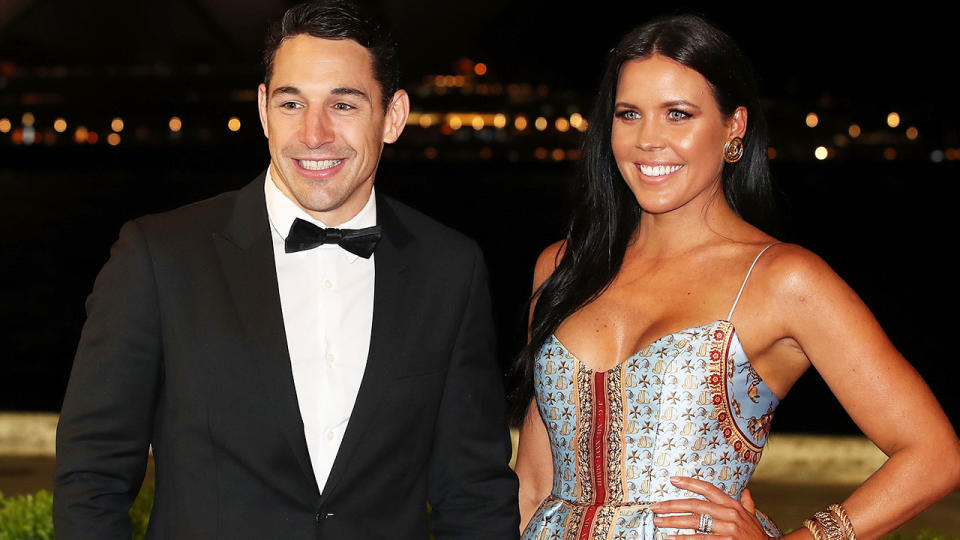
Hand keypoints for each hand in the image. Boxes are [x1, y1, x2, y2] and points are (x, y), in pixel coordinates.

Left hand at [651, 476, 767, 539]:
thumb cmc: (756, 534)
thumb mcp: (752, 516)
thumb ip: (747, 504)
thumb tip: (746, 492)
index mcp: (732, 505)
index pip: (708, 489)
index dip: (690, 483)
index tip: (673, 480)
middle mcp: (729, 514)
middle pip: (695, 505)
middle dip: (672, 505)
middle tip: (655, 507)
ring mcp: (727, 529)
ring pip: (694, 523)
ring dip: (673, 522)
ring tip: (658, 522)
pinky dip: (684, 538)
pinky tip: (672, 538)